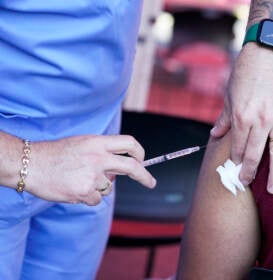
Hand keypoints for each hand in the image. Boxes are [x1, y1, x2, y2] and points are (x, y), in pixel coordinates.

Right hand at [25, 135, 155, 204]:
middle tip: (151, 182)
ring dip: (99, 188)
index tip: (143, 159)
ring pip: (109, 187)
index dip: (139, 152)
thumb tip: (116, 172)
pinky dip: (88, 197)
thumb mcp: (82, 144)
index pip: (128, 143)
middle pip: (132, 167)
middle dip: (145, 176)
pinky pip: (96, 199)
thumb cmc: (55, 154)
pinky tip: (73, 189)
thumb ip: (101, 153)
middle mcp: (98, 158)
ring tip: (79, 180)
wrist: (32, 164)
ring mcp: (92, 175)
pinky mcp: (85, 191)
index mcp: (98, 143)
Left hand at [211, 43, 272, 193]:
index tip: (235, 170)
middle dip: (249, 172)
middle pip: (255, 155)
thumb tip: (214, 135)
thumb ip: (224, 119)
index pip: (238, 147)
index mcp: (242, 117)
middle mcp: (261, 121)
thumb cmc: (245, 74)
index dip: (236, 161)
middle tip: (247, 184)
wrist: (267, 52)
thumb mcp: (229, 96)